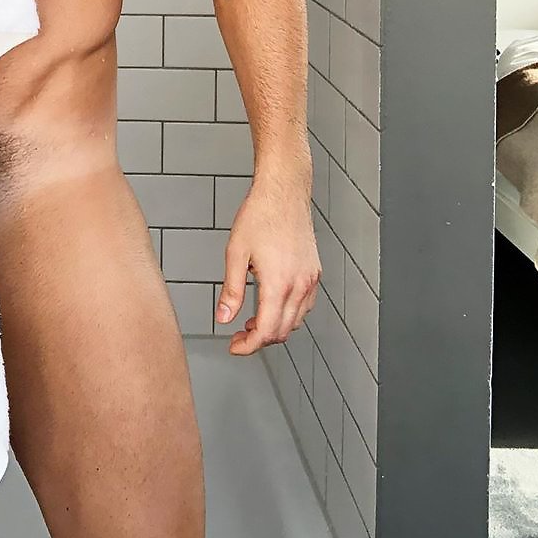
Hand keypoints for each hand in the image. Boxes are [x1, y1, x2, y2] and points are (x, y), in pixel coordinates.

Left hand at [215, 173, 320, 355]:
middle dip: (260, 338)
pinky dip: (289, 313)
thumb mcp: (236, 253)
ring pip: (296, 320)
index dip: (249, 345)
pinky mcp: (314, 272)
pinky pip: (305, 305)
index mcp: (279, 283)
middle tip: (239, 334)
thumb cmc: (260, 215)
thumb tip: (223, 317)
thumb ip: (230, 290)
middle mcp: (300, 284)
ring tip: (252, 320)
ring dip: (275, 327)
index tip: (235, 346)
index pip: (267, 331)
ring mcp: (310, 279)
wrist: (284, 191)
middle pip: (283, 330)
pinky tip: (272, 304)